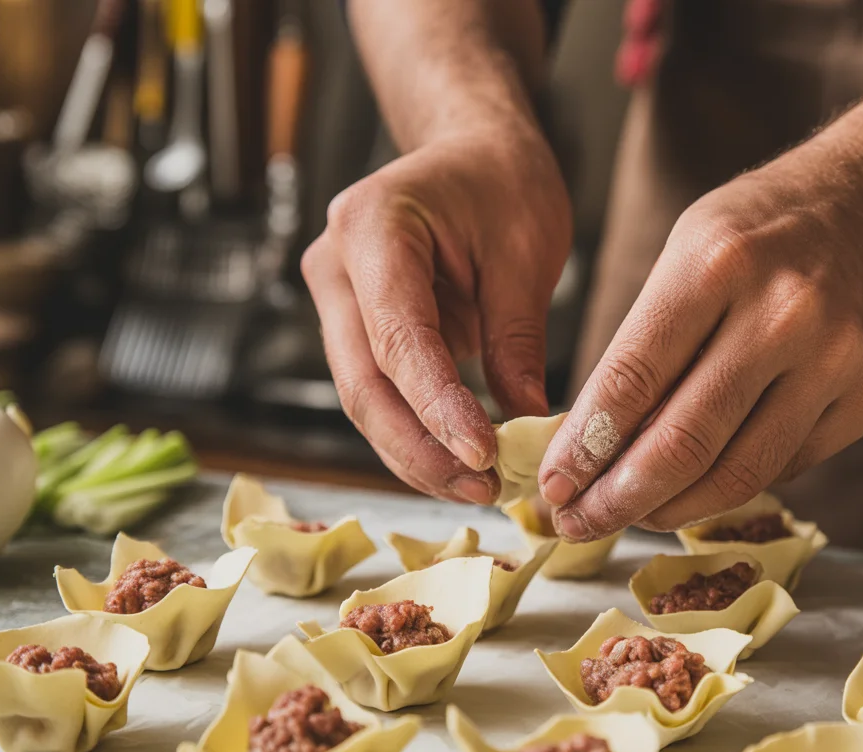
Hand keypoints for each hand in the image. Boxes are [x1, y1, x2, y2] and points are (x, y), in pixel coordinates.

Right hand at [303, 129, 571, 502]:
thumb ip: (518, 339)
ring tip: (478, 488)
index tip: (484, 456)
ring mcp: (335, 297)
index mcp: (373, 228)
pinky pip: (378, 391)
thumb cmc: (501, 182)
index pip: (399, 339)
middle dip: (420, 449)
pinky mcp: (353, 325)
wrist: (470, 150)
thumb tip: (527, 425)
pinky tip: (457, 464)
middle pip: (363, 384)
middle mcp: (335, 265)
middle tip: (482, 490)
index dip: (437, 408)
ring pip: (363, 399)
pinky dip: (416, 432)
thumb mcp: (527, 251)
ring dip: (416, 453)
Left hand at [537, 146, 862, 539]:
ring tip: (631, 515)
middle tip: (580, 522)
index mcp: (718, 263)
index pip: (634, 379)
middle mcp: (785, 312)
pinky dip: (730, 486)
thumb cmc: (755, 236)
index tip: (554, 486)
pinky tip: (696, 487)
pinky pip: (784, 467)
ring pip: (738, 473)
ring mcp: (838, 357)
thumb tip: (588, 451)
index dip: (585, 447)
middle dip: (619, 498)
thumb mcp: (681, 257)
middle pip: (685, 442)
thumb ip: (642, 349)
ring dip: (670, 509)